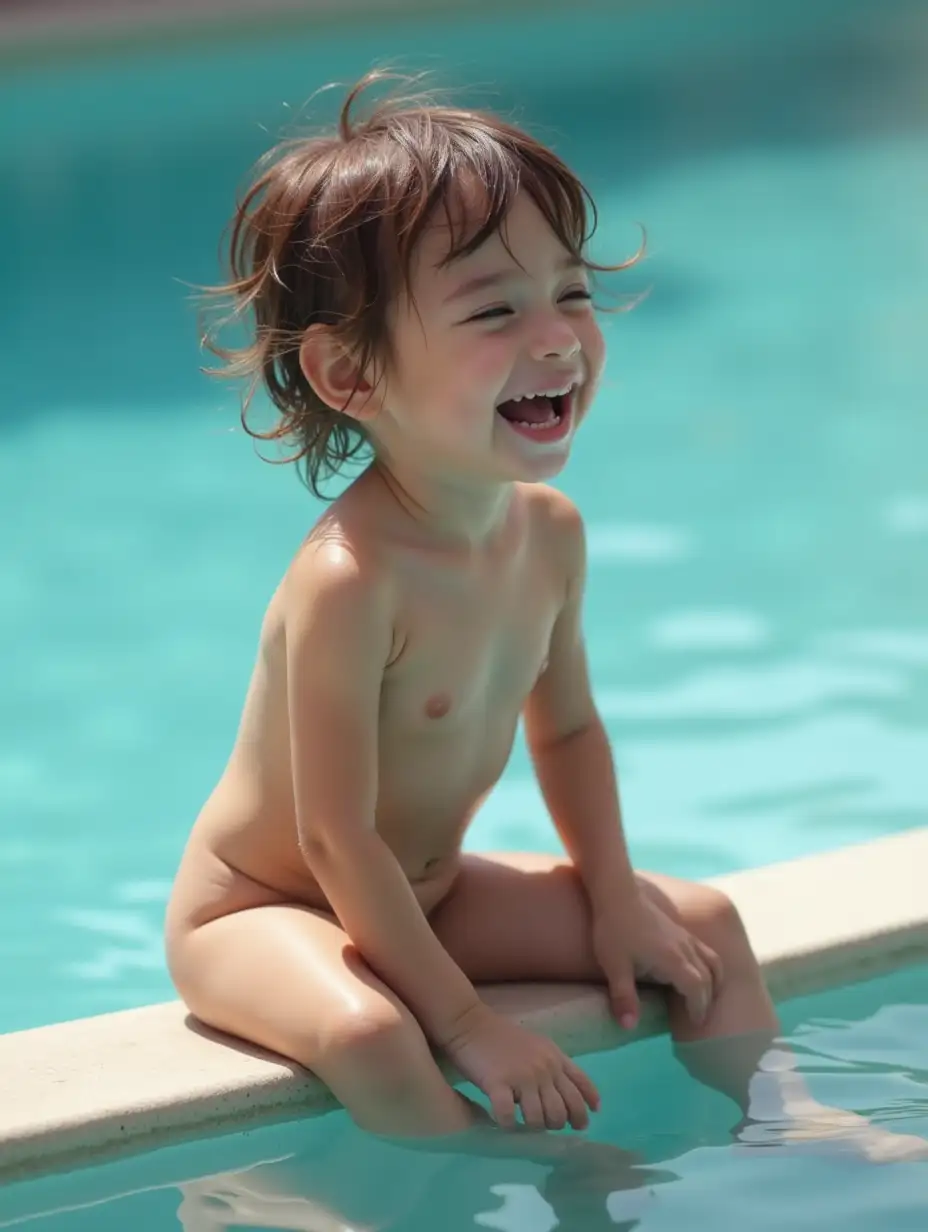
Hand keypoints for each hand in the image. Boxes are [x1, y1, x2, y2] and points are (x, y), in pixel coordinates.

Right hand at [440, 1003, 600, 1131]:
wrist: (469, 1023)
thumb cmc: (503, 1036)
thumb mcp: (539, 1046)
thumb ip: (555, 1067)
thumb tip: (570, 1098)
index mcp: (555, 1057)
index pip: (582, 1087)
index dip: (584, 1111)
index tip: (579, 1125)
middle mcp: (544, 1068)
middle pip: (563, 1111)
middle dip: (556, 1124)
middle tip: (543, 1125)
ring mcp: (522, 1076)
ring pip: (539, 1119)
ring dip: (533, 1128)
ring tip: (523, 1125)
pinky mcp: (498, 1083)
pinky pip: (509, 1117)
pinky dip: (508, 1125)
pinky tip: (504, 1123)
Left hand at [592, 895, 722, 1029]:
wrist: (615, 892)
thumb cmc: (613, 929)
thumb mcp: (614, 966)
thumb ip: (623, 997)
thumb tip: (628, 1027)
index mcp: (672, 960)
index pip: (697, 989)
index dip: (699, 1008)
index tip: (695, 1024)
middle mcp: (685, 948)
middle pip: (708, 977)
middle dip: (707, 1000)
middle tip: (698, 1018)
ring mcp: (684, 936)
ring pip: (712, 960)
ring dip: (713, 980)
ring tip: (705, 997)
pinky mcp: (679, 928)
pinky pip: (704, 950)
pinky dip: (708, 965)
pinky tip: (694, 971)